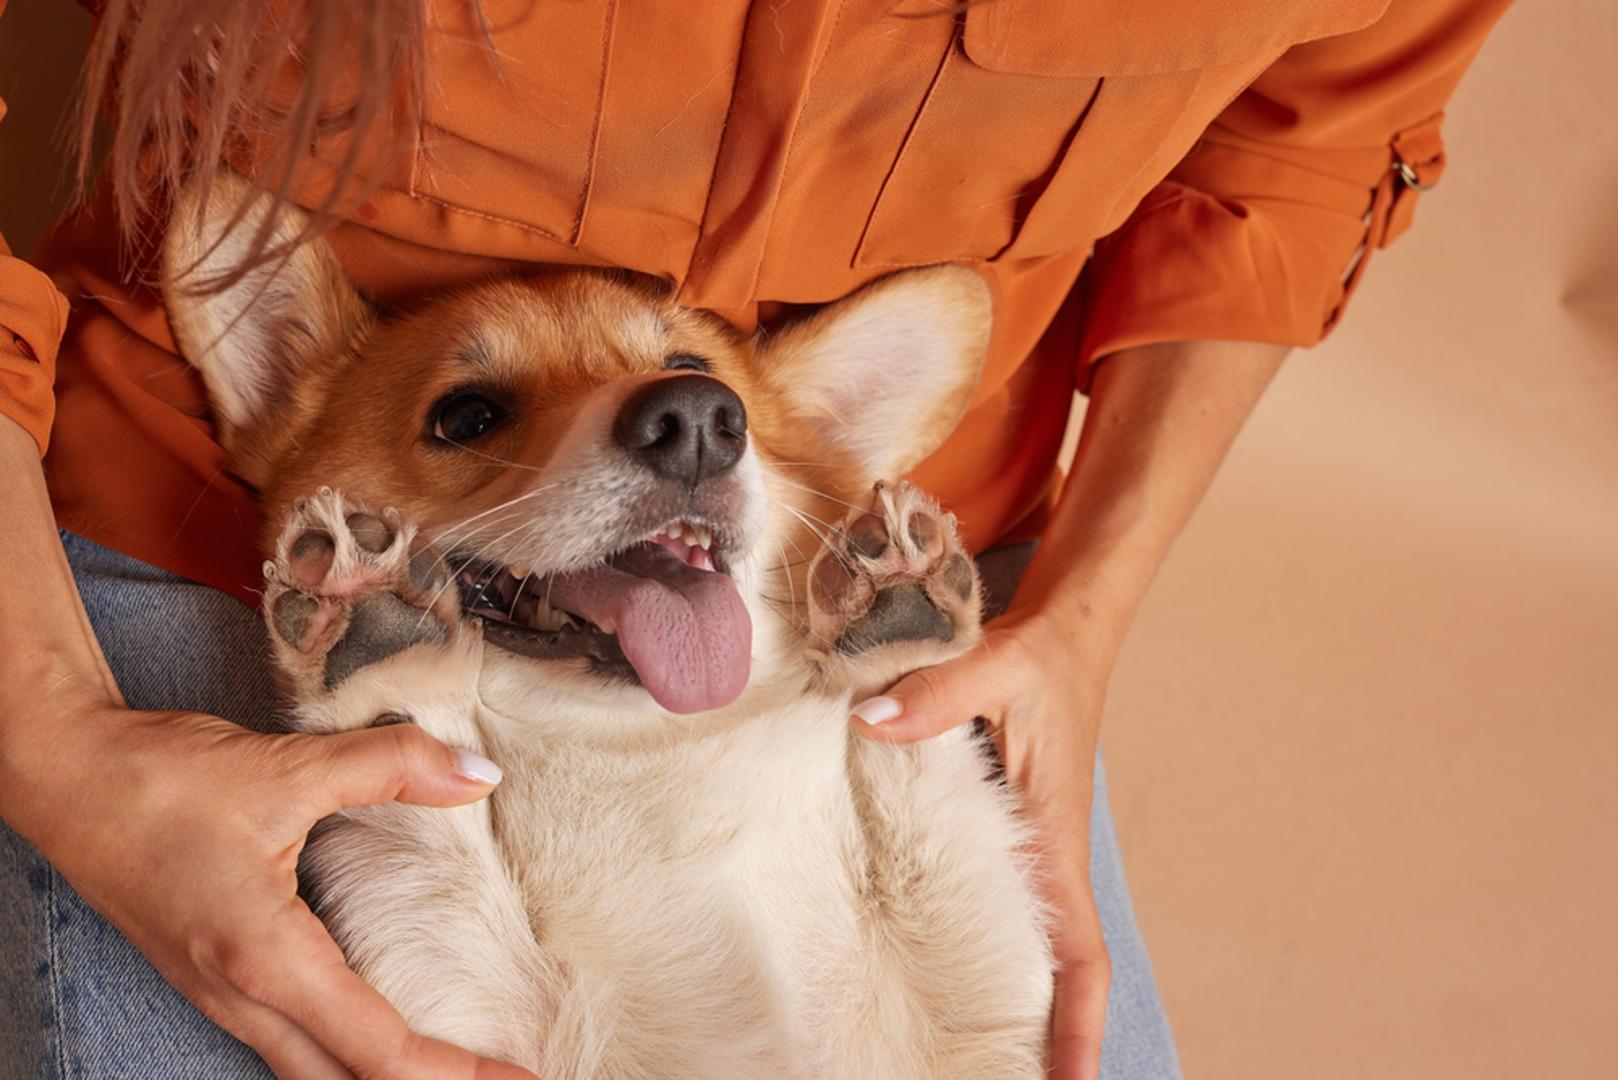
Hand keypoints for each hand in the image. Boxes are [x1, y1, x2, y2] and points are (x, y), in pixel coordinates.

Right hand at [0, 698, 534, 1079]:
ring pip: (308, 1068)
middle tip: (500, 1073)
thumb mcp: (284, 766)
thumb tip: (479, 774)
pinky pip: (283, 1040)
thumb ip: (390, 768)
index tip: (520, 1075)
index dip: (455, 1071)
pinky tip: (371, 1025)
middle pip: (344, 1079)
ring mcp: (217, 994)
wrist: (61, 774)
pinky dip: (340, 1050)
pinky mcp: (207, 976)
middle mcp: (240, 995)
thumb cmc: (160, 778)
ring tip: (450, 1060)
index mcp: (264, 959)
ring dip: (377, 1073)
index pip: (377, 1046)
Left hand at [851, 612, 1111, 1079]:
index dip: (1080, 1027)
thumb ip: (936, 695)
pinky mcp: (999, 827)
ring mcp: (1024, 847)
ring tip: (952, 1052)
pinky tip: (922, 952)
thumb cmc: (1045, 655)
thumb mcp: (995, 667)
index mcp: (1054, 839)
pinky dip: (971, 935)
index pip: (1082, 953)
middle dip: (1038, 1039)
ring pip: (1019, 940)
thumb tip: (868, 723)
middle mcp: (1044, 856)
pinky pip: (987, 895)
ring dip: (1004, 997)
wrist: (1066, 628)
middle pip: (1051, 971)